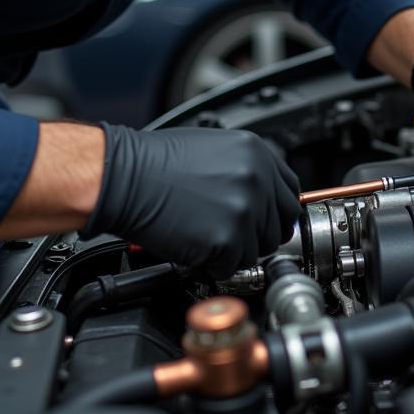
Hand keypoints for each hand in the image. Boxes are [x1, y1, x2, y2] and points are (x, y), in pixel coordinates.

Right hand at [83, 125, 300, 277]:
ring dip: (235, 251)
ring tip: (207, 236)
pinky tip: (196, 247)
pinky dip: (215, 265)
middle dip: (258, 235)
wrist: (124, 175)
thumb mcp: (215, 147)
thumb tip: (262, 194)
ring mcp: (244, 210)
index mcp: (257, 153)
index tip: (264, 221)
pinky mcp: (226, 240)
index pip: (289, 193)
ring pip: (258, 249)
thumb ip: (246, 169)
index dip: (274, 212)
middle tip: (233, 236)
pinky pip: (232, 266)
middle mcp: (258, 179)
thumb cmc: (157, 161)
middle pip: (280, 225)